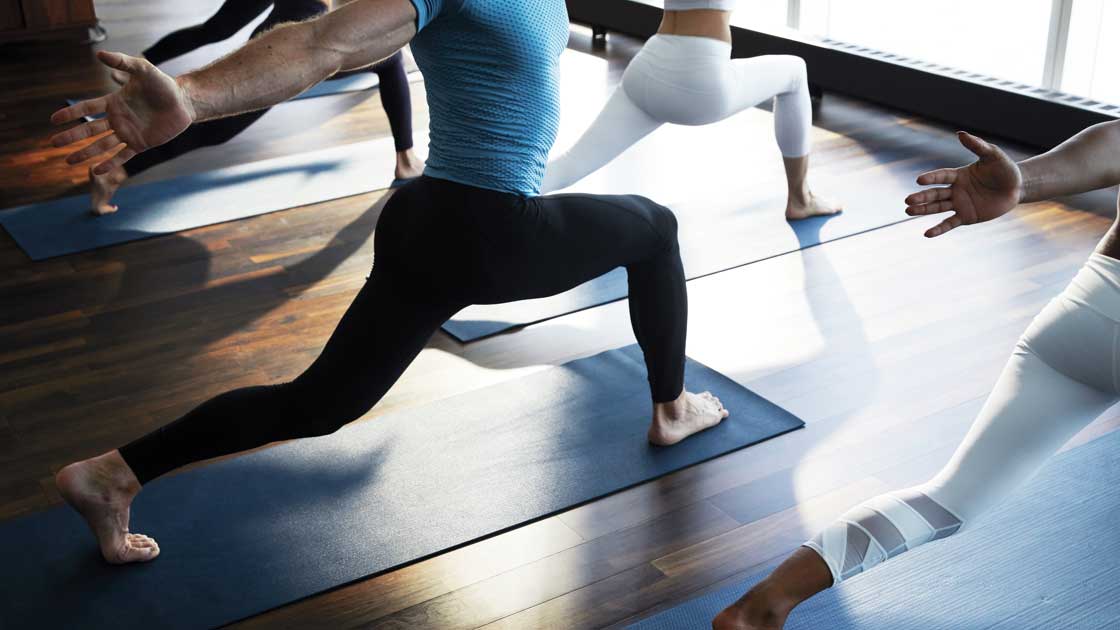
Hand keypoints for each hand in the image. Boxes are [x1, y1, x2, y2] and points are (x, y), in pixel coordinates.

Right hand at [49, 51, 194, 174]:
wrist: (184, 102)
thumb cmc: (163, 85)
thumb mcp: (143, 70)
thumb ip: (123, 61)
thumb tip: (99, 53)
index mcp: (114, 103)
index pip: (87, 108)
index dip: (71, 113)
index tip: (54, 120)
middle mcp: (118, 119)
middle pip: (90, 130)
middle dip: (72, 136)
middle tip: (53, 143)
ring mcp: (128, 133)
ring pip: (102, 145)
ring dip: (85, 153)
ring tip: (68, 161)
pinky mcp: (141, 144)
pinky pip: (122, 155)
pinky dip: (109, 163)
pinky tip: (96, 170)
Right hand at [905, 131, 1022, 237]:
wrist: (1017, 188)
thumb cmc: (1005, 169)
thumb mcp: (993, 155)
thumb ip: (977, 145)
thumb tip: (960, 134)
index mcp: (959, 175)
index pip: (941, 177)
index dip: (931, 178)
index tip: (919, 180)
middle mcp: (956, 190)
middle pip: (935, 193)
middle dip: (922, 197)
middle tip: (908, 200)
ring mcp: (960, 204)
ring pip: (937, 207)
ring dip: (923, 210)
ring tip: (908, 211)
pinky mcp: (967, 217)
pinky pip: (950, 223)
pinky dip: (939, 229)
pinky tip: (927, 234)